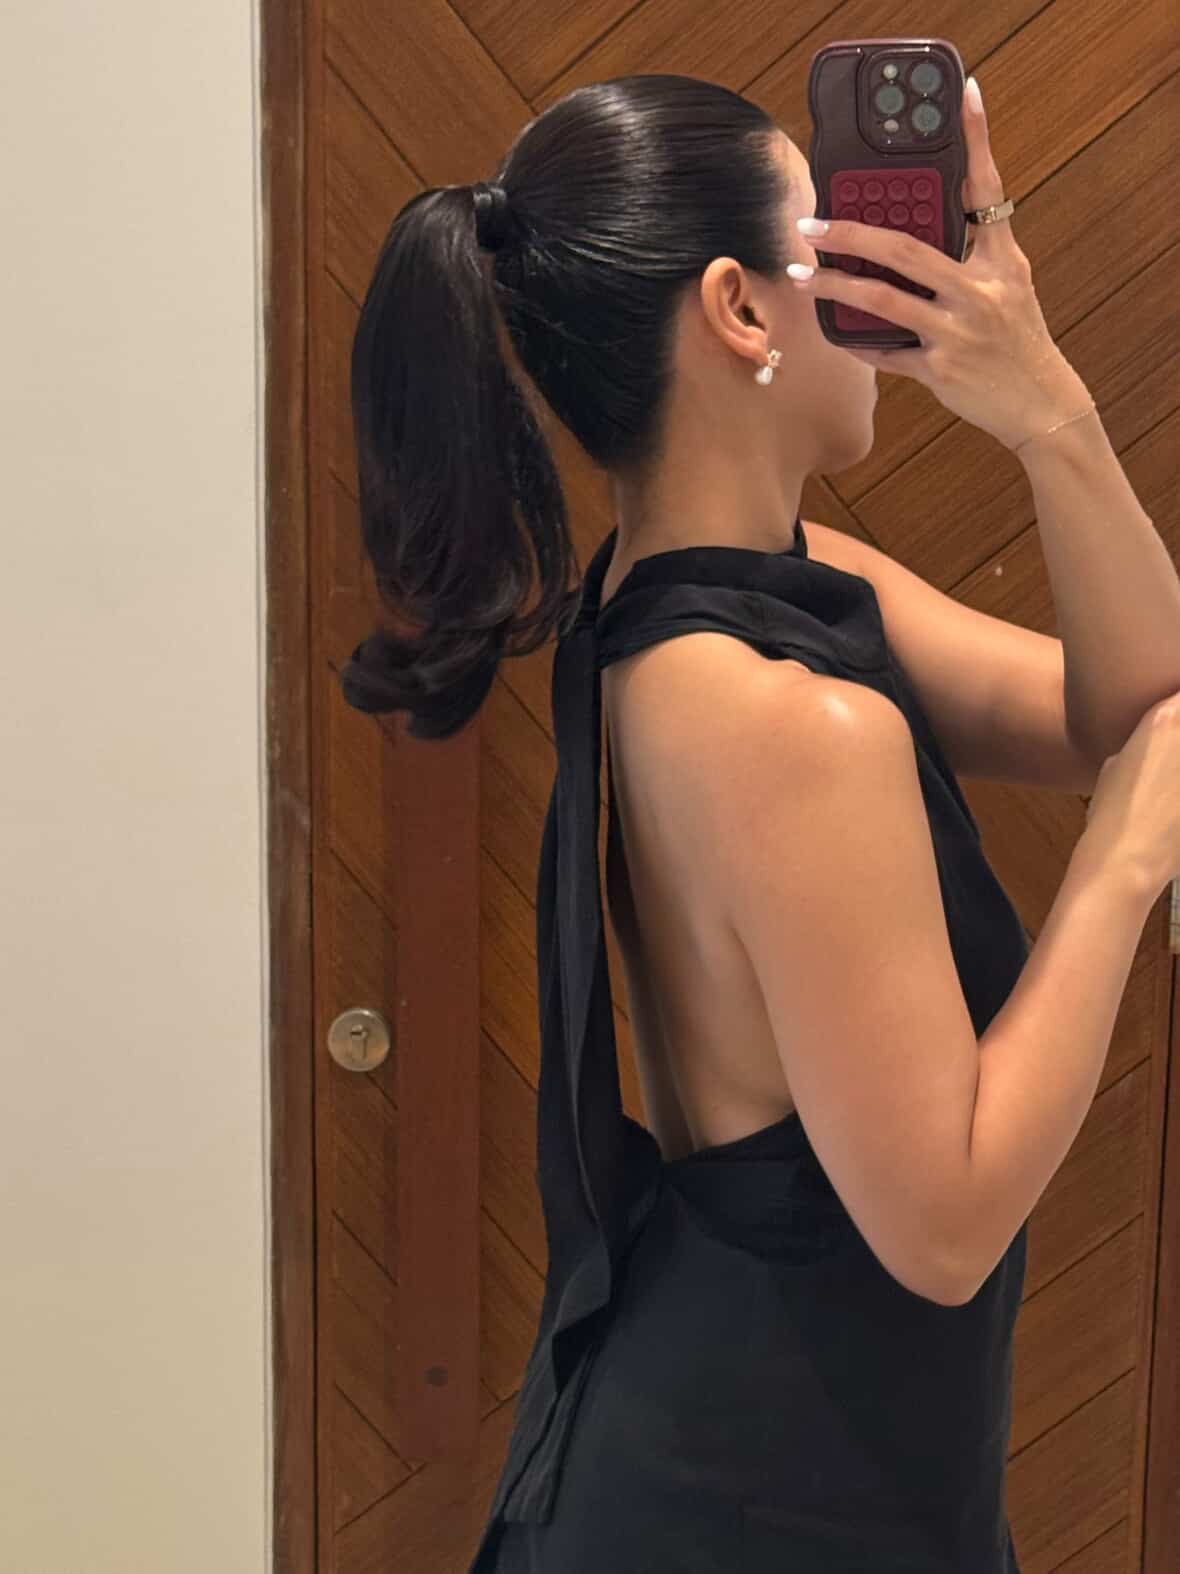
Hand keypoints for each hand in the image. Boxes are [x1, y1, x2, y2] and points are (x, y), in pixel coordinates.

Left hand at [789, 75, 1092, 452]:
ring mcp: (957, 333)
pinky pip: (886, 353)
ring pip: (883, 300)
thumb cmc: (1018, 340)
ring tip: (803, 274)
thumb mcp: (1011, 283)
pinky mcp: (940, 371)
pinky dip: (856, 341)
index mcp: (1001, 262)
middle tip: (811, 222)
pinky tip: (831, 330)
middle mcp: (979, 292)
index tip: (965, 96)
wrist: (1042, 404)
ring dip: (836, 286)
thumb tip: (931, 215)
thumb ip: (977, 247)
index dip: (978, 139)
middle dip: (851, 233)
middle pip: (905, 249)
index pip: (987, 189)